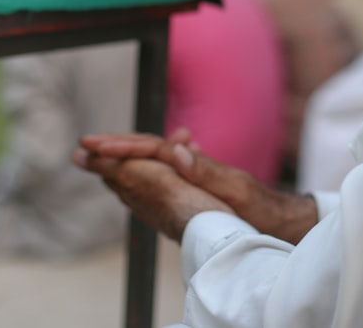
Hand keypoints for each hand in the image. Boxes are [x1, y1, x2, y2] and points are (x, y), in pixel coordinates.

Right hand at [80, 131, 318, 244]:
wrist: (280, 218)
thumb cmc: (260, 206)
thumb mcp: (234, 188)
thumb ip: (206, 170)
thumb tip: (177, 149)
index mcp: (194, 162)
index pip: (150, 149)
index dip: (120, 147)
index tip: (93, 145)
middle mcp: (189, 163)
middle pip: (144, 148)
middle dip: (113, 145)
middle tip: (82, 144)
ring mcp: (189, 174)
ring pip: (149, 159)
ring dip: (123, 154)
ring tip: (97, 153)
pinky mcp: (191, 186)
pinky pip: (158, 173)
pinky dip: (140, 168)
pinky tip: (132, 172)